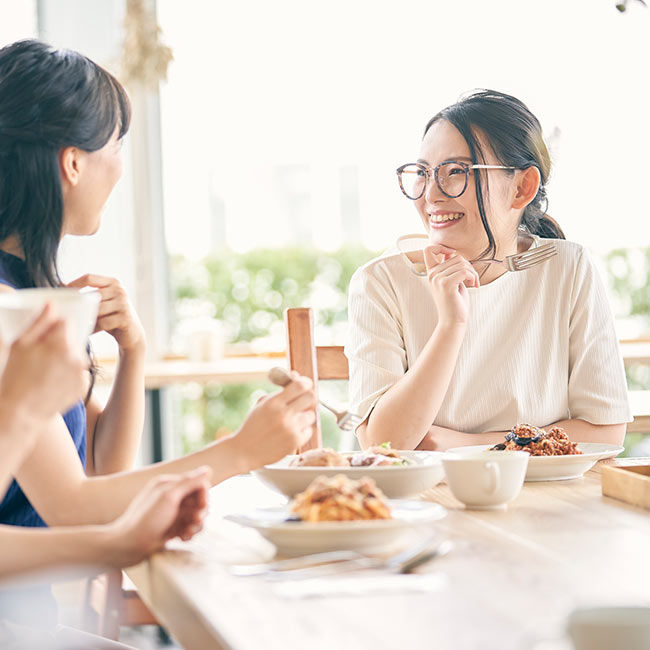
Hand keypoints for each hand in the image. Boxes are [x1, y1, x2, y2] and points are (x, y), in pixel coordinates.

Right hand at [0, 303, 86, 421]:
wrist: (22, 410)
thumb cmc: (16, 375)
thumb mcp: (21, 345)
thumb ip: (39, 323)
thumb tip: (52, 304)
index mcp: (61, 343)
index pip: (65, 323)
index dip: (53, 328)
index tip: (43, 338)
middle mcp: (77, 356)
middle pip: (73, 339)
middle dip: (60, 343)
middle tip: (42, 357)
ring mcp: (82, 372)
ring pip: (77, 355)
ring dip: (67, 358)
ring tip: (47, 371)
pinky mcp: (84, 385)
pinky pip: (80, 371)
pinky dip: (70, 373)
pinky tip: (54, 381)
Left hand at [67, 275, 144, 352]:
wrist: (132, 334)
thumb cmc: (112, 317)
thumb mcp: (101, 302)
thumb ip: (86, 293)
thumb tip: (61, 284)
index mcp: (113, 283)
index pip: (89, 278)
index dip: (74, 284)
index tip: (64, 294)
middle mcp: (120, 291)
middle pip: (91, 296)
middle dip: (80, 306)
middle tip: (70, 313)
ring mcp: (124, 304)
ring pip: (96, 310)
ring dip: (87, 318)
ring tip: (82, 323)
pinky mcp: (125, 318)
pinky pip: (103, 322)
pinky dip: (94, 328)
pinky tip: (91, 331)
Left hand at [106, 466, 211, 567]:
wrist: (127, 547)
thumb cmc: (145, 521)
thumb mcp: (168, 497)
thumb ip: (189, 483)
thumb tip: (207, 470)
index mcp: (169, 485)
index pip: (198, 484)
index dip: (203, 496)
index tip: (201, 508)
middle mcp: (171, 497)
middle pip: (199, 501)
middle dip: (200, 512)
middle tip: (195, 521)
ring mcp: (172, 514)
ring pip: (196, 516)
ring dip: (196, 525)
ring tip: (187, 533)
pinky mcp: (172, 528)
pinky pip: (189, 528)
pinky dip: (189, 533)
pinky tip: (182, 538)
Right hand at [230, 373, 316, 470]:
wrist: (244, 451)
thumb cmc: (254, 425)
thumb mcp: (262, 404)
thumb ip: (280, 390)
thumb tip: (296, 374)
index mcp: (273, 402)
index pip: (300, 385)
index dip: (306, 382)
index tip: (305, 384)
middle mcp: (283, 414)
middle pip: (311, 397)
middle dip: (308, 397)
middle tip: (303, 401)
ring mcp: (290, 429)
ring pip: (311, 415)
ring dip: (305, 416)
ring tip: (294, 420)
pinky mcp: (295, 442)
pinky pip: (309, 430)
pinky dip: (303, 430)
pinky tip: (291, 432)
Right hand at [424, 244, 479, 326]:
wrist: (453, 321)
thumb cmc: (454, 303)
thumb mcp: (451, 281)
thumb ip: (450, 267)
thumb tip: (451, 252)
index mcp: (431, 272)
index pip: (428, 249)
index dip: (441, 247)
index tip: (452, 255)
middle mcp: (432, 274)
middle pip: (455, 256)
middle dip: (469, 265)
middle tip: (472, 278)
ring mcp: (437, 279)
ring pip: (462, 263)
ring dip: (473, 272)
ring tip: (473, 282)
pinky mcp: (446, 284)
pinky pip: (464, 271)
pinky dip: (473, 277)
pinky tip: (473, 285)